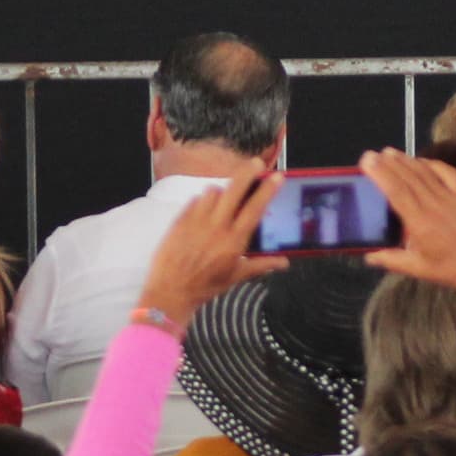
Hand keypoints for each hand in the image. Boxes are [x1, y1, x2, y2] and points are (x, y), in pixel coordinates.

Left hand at [134, 169, 281, 324]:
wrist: (171, 292)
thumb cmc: (205, 286)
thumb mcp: (236, 277)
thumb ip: (261, 265)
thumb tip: (284, 262)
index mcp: (233, 240)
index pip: (255, 208)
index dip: (267, 190)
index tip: (277, 176)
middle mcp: (216, 226)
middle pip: (234, 189)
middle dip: (247, 172)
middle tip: (255, 163)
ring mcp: (196, 220)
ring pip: (212, 191)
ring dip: (221, 191)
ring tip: (224, 198)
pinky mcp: (180, 220)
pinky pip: (194, 200)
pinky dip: (202, 201)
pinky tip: (204, 210)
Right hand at [361, 149, 455, 316]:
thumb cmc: (453, 271)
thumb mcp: (418, 269)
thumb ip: (391, 260)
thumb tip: (369, 256)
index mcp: (420, 223)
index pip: (395, 191)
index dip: (380, 173)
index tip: (368, 160)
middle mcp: (434, 205)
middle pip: (407, 177)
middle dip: (388, 163)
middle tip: (373, 153)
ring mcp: (452, 198)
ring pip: (425, 173)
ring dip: (406, 160)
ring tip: (391, 152)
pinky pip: (448, 173)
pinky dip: (433, 164)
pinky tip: (423, 161)